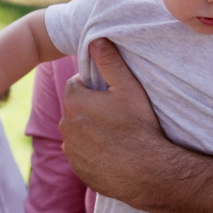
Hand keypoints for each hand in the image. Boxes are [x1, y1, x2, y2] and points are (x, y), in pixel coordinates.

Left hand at [59, 38, 165, 206]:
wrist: (147, 172)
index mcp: (74, 102)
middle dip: (90, 107)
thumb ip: (109, 61)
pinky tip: (113, 151)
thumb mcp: (129, 88)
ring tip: (116, 133)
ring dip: (89, 129)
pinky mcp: (78, 169)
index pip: (76, 84)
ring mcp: (70, 150)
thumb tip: (96, 39)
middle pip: (75, 108)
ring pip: (77, 131)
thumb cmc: (139, 127)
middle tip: (116, 113)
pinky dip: (92, 150)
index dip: (93, 86)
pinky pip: (81, 153)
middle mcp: (66, 126)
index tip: (111, 94)